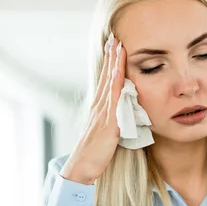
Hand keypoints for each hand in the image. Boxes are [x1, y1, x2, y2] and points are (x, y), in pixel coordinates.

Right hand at [61, 34, 125, 184]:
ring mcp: (102, 113)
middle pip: (106, 76)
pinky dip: (116, 84)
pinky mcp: (108, 124)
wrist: (82, 168)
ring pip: (109, 83)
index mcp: (99, 109)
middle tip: (114, 37)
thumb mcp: (106, 133)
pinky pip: (113, 100)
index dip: (110, 64)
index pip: (106, 81)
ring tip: (117, 46)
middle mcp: (98, 107)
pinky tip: (119, 73)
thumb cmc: (94, 154)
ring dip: (113, 64)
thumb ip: (114, 120)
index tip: (114, 47)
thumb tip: (124, 112)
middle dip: (111, 57)